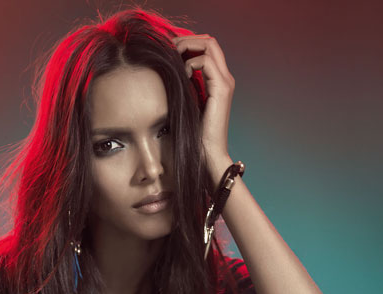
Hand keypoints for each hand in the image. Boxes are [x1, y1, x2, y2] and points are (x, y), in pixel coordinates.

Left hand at [171, 32, 234, 176]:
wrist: (208, 155)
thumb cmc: (194, 135)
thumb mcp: (186, 105)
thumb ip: (183, 87)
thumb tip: (167, 73)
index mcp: (217, 80)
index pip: (207, 48)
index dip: (189, 43)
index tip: (169, 49)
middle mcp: (224, 77)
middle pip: (210, 41)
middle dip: (187, 39)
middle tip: (169, 47)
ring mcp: (225, 82)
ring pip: (210, 45)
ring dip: (188, 46)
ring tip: (174, 57)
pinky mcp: (221, 89)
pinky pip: (206, 62)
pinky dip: (191, 63)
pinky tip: (181, 76)